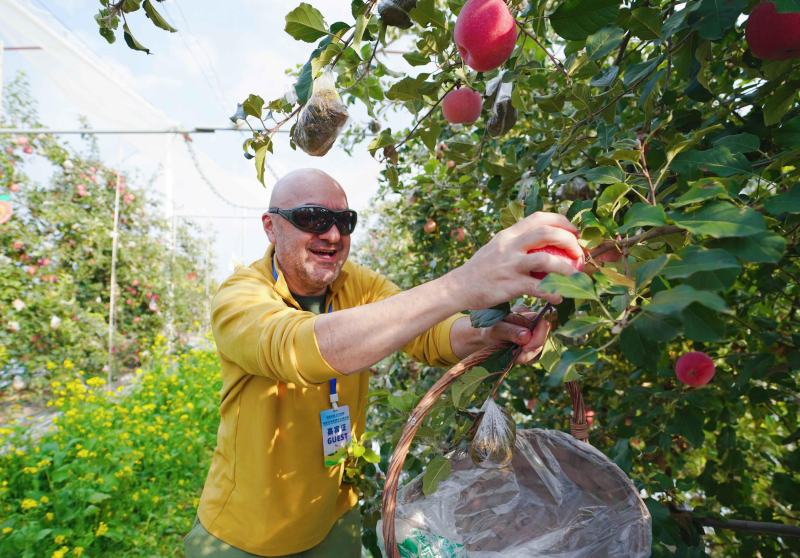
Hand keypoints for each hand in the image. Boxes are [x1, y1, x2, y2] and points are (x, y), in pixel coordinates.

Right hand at [446, 212, 583, 309]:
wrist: (459, 287)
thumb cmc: (481, 270)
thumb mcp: (497, 247)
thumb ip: (516, 242)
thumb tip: (542, 241)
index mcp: (508, 234)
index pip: (539, 217)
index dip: (561, 221)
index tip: (573, 231)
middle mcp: (510, 245)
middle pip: (546, 233)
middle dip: (568, 241)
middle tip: (577, 252)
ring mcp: (510, 265)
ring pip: (546, 260)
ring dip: (566, 268)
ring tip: (575, 275)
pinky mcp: (510, 284)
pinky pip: (539, 288)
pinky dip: (554, 292)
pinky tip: (559, 297)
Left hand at [480, 306, 551, 363]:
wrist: (486, 338)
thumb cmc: (490, 329)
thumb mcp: (495, 329)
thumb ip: (510, 331)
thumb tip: (527, 335)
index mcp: (524, 313)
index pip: (542, 323)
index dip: (538, 337)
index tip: (525, 348)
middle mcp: (532, 323)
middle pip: (544, 337)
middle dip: (532, 349)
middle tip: (517, 354)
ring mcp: (534, 335)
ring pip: (540, 348)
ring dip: (527, 356)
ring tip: (512, 354)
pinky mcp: (532, 346)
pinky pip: (535, 356)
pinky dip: (526, 359)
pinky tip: (515, 356)